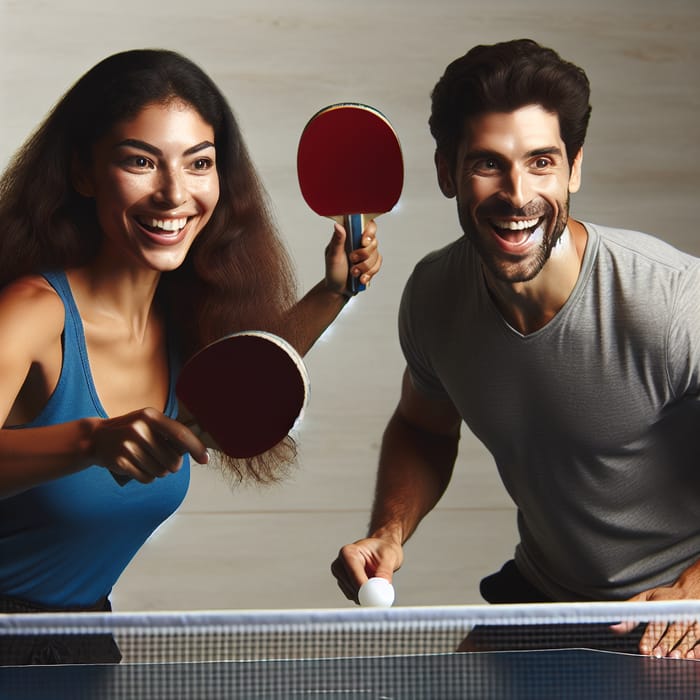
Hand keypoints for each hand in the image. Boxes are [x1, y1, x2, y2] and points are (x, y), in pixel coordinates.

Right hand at [87, 408, 208, 482]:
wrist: (96, 438)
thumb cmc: (131, 431)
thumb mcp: (148, 423)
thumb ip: (169, 433)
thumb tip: (195, 451)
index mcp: (150, 416)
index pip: (180, 434)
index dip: (196, 448)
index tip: (205, 459)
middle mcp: (139, 429)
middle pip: (173, 460)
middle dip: (172, 465)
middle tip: (162, 459)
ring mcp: (128, 446)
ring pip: (160, 472)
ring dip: (158, 471)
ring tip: (147, 461)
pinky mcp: (120, 462)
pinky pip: (146, 478)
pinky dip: (146, 477)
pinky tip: (137, 467)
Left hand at [324, 221, 381, 295]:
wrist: (338, 289)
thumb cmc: (333, 271)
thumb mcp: (332, 256)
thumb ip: (337, 241)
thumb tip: (338, 225)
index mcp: (349, 236)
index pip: (365, 223)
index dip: (369, 231)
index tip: (363, 242)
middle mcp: (359, 242)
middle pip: (373, 241)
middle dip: (364, 254)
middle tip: (352, 260)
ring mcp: (367, 253)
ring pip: (376, 255)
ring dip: (364, 267)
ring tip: (353, 272)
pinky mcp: (372, 264)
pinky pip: (377, 265)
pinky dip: (369, 273)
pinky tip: (361, 278)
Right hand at [331, 536, 402, 603]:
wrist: (381, 549)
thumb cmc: (384, 549)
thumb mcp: (389, 556)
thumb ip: (385, 572)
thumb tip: (383, 587)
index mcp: (348, 552)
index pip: (354, 573)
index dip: (365, 587)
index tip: (378, 595)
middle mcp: (340, 564)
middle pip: (352, 587)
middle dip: (368, 593)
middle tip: (384, 594)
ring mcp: (340, 576)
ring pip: (353, 595)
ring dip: (368, 594)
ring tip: (379, 581)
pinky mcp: (344, 586)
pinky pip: (355, 597)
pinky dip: (366, 596)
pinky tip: (373, 584)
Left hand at [610, 567, 699, 657]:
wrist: (693, 589)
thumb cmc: (665, 598)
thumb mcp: (645, 599)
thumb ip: (630, 612)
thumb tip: (613, 627)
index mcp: (664, 602)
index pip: (656, 621)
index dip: (649, 636)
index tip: (643, 648)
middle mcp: (680, 611)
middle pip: (673, 630)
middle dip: (664, 644)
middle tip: (657, 656)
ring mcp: (694, 618)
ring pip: (689, 635)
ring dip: (682, 648)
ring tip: (674, 658)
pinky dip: (698, 649)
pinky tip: (692, 657)